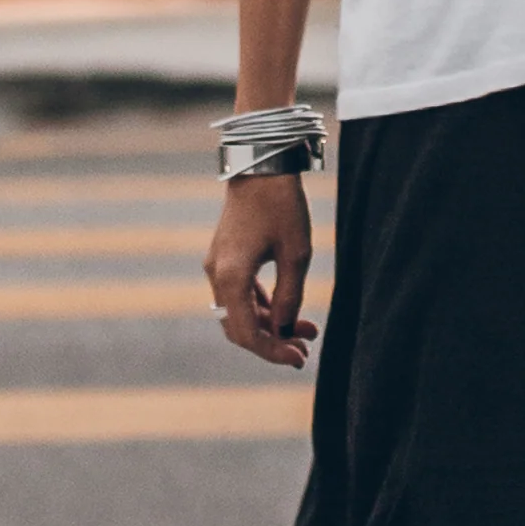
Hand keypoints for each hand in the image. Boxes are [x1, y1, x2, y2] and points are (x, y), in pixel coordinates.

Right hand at [208, 171, 318, 367]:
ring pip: (240, 312)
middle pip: (239, 328)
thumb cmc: (281, 206)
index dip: (273, 351)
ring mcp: (217, 266)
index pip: (247, 333)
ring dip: (270, 325)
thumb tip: (286, 331)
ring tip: (307, 333)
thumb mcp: (296, 254)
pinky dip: (262, 307)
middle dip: (272, 343)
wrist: (261, 166)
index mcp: (231, 277)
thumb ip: (290, 297)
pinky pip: (239, 294)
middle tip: (304, 352)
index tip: (300, 358)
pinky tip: (288, 312)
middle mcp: (217, 275)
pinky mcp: (224, 258)